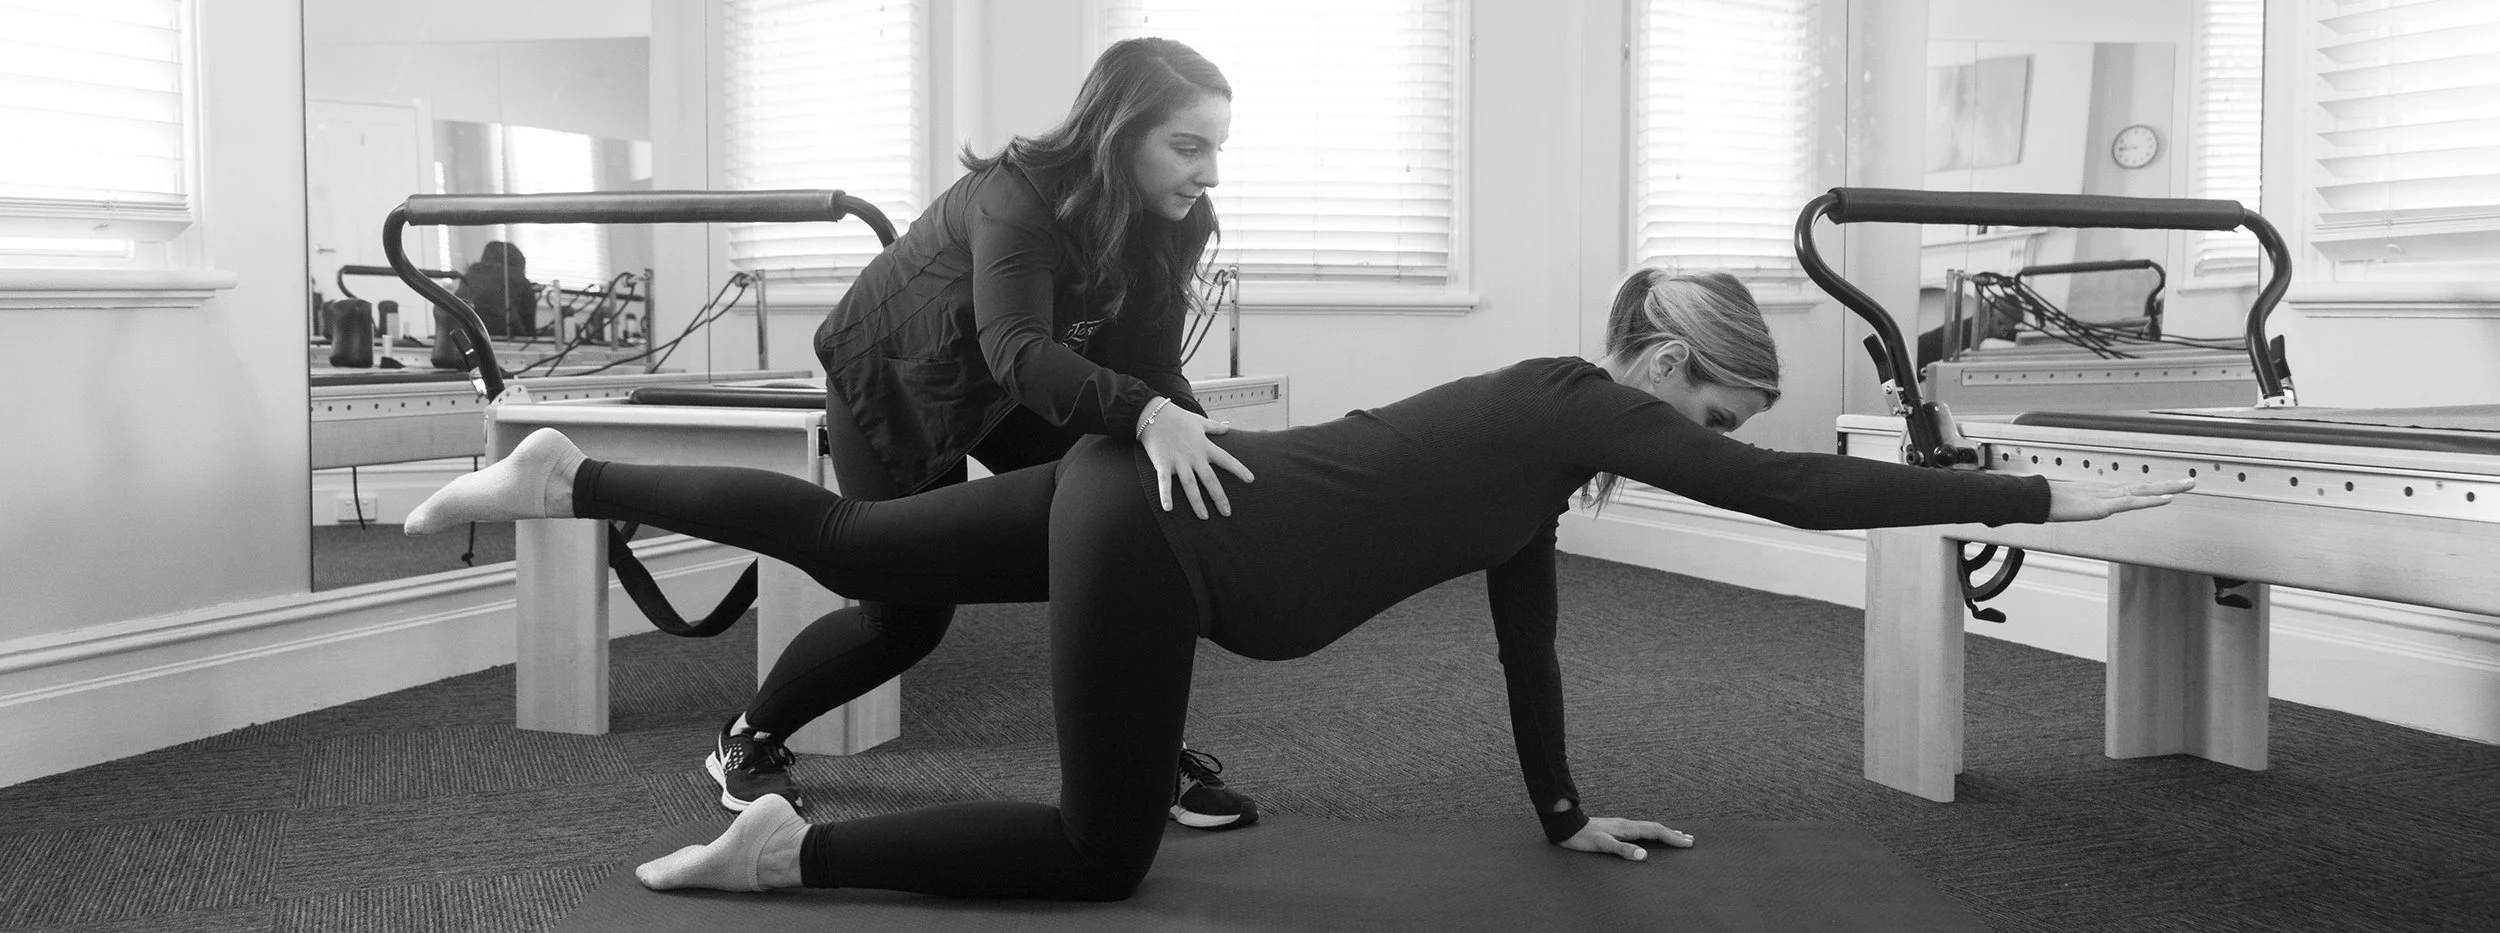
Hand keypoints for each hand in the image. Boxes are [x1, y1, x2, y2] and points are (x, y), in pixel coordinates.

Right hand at [1138, 400, 1254, 518]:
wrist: (1153, 414)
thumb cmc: (1178, 418)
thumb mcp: (1199, 421)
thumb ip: (1214, 427)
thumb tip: (1228, 426)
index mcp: (1205, 446)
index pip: (1226, 459)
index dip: (1239, 469)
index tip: (1251, 480)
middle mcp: (1194, 456)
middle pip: (1210, 479)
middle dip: (1219, 497)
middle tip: (1227, 513)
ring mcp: (1178, 461)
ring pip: (1190, 485)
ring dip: (1197, 502)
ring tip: (1204, 517)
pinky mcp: (1162, 464)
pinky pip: (1164, 482)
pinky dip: (1166, 495)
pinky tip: (1168, 509)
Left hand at [1559, 816, 1693, 861]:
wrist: (1567, 826)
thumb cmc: (1582, 838)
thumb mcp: (1602, 845)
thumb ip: (1623, 850)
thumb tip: (1644, 855)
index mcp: (1627, 828)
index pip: (1655, 832)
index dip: (1672, 838)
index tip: (1687, 844)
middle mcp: (1627, 824)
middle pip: (1655, 828)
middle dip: (1673, 834)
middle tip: (1690, 840)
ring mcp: (1622, 825)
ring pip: (1649, 828)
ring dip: (1665, 832)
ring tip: (1677, 835)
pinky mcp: (1617, 828)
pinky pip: (1641, 829)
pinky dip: (1653, 833)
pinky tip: (1650, 836)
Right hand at [2044, 477, 2194, 521]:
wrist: (2035, 499)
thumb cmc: (2047, 502)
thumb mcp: (2067, 508)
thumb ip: (2075, 507)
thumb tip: (2074, 509)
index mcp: (2103, 494)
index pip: (2134, 489)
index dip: (2154, 488)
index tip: (2171, 486)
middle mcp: (2109, 493)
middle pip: (2145, 487)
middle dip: (2169, 484)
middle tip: (2191, 481)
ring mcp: (2107, 498)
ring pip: (2144, 491)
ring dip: (2168, 488)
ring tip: (2187, 485)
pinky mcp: (2103, 506)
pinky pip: (2132, 502)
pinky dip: (2151, 500)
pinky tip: (2167, 499)